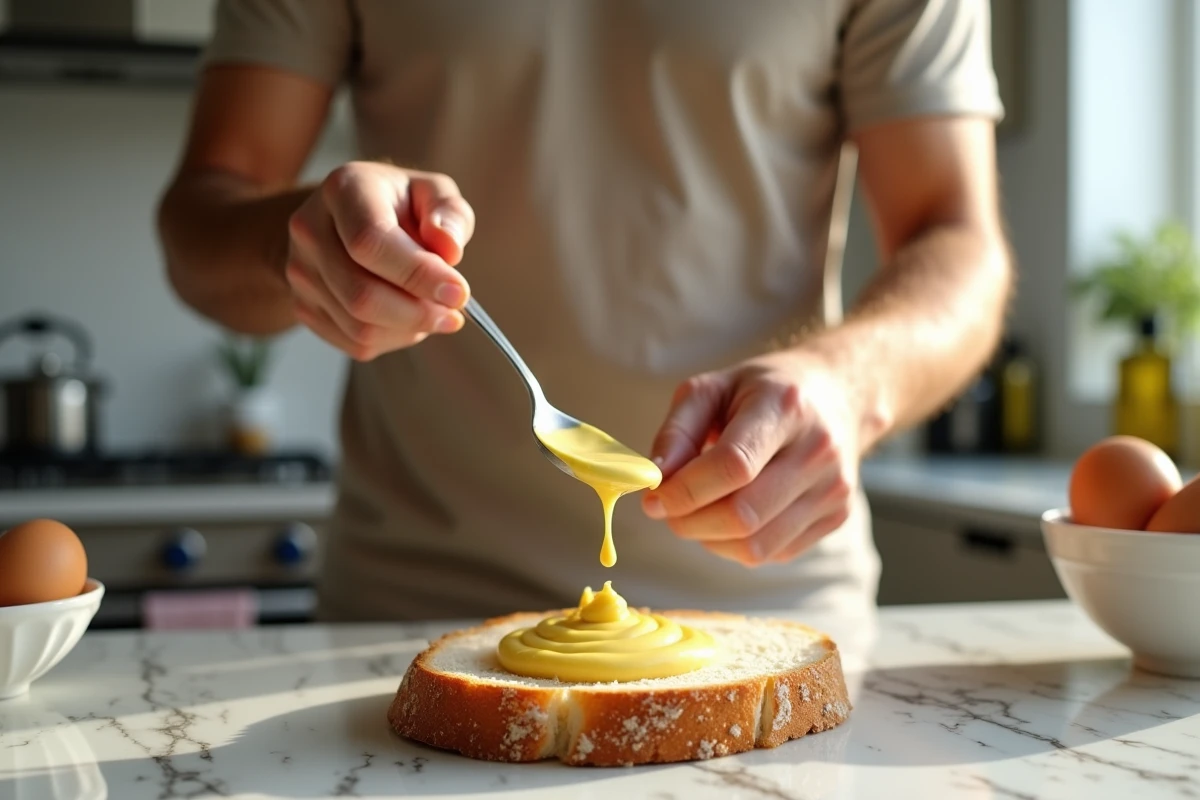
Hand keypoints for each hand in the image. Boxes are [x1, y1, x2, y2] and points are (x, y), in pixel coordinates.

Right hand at [284, 161, 475, 359]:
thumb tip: (449, 249)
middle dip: (418, 313)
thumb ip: (450, 215)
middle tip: (453, 312)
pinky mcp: (304, 305)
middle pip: (361, 295)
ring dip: (409, 329)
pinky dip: (393, 339)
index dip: (418, 274)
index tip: (458, 292)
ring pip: (360, 327)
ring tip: (432, 311)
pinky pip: (355, 343)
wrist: (350, 218)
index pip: (370, 242)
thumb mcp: (434, 194)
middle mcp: (310, 229)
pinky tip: (408, 317)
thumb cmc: (401, 206)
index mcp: (344, 190)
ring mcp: (299, 271)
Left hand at [641, 352, 862, 565]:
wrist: (836, 395)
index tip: (653, 498)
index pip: (733, 466)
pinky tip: (729, 516)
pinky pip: (772, 554)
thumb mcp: (711, 389)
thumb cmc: (761, 392)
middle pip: (743, 514)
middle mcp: (819, 450)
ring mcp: (834, 488)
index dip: (684, 491)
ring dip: (709, 539)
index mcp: (786, 407)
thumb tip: (655, 479)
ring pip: (755, 546)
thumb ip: (677, 431)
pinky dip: (736, 546)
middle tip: (667, 509)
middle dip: (689, 521)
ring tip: (696, 512)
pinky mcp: (837, 517)